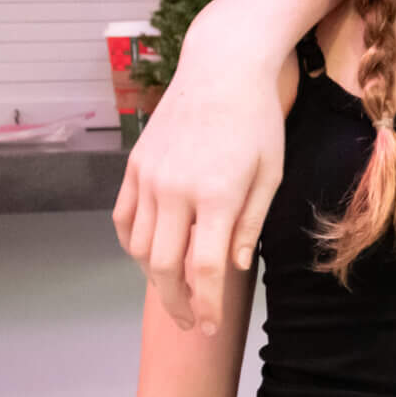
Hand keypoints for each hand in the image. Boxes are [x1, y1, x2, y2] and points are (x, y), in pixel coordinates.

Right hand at [112, 71, 283, 334]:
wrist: (223, 69)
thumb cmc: (258, 121)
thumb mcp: (271, 174)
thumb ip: (250, 224)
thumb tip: (231, 268)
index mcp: (218, 194)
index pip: (205, 268)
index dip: (206, 305)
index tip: (209, 327)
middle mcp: (176, 189)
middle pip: (164, 266)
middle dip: (177, 302)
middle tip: (189, 323)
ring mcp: (149, 177)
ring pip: (139, 247)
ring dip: (154, 278)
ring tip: (175, 293)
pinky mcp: (135, 166)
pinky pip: (124, 219)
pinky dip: (132, 245)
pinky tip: (149, 256)